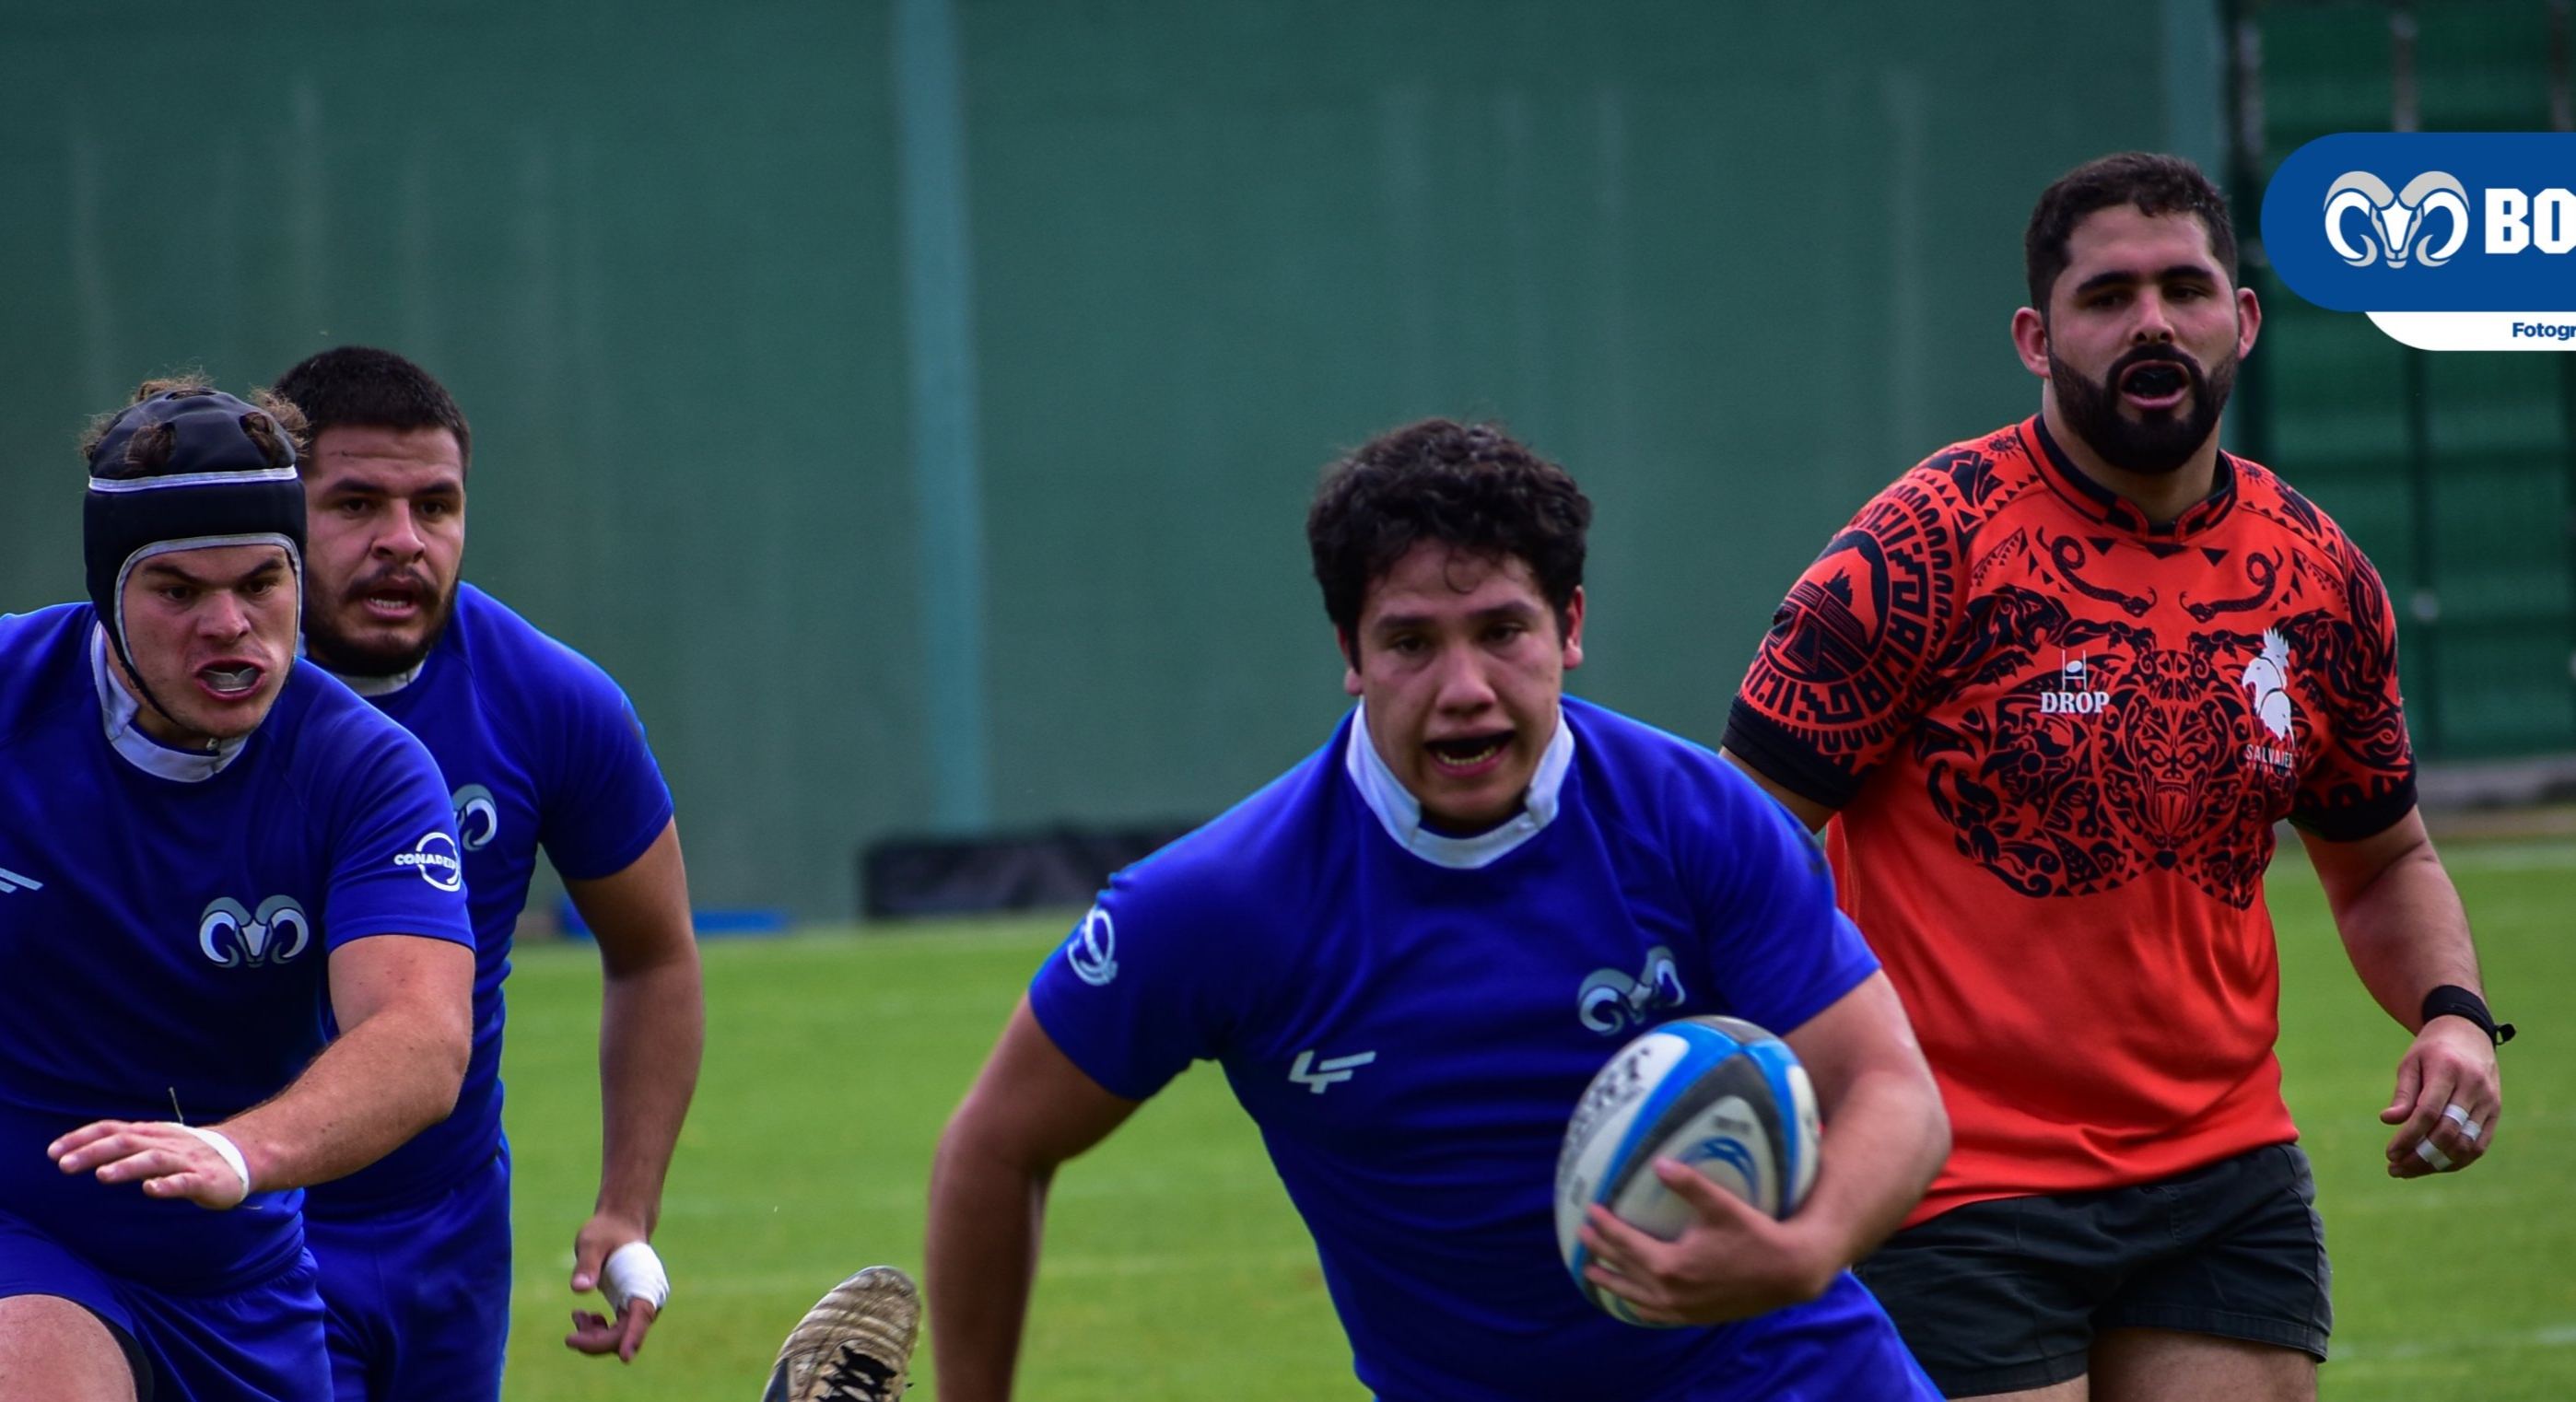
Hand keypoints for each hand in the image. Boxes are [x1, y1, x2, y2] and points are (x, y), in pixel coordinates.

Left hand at [47, 1120, 248, 1208]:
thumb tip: (76, 1152)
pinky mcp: (205, 1179)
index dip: (82, 1138)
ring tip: (104, 1175)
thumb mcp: (154, 1144)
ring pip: (154, 1159)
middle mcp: (165, 1143)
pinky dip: (168, 1184)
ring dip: (128, 1166)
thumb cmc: (189, 1154)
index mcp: (150, 1134)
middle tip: (64, 1165)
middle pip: (127, 1142)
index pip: (111, 1129)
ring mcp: (186, 1160)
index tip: (52, 1152)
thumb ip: (123, 1147)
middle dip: (94, 1152)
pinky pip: (185, 1181)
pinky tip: (151, 1189)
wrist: (244, 1157)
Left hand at [566, 1212, 659, 1360]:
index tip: (625, 1357)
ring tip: (576, 1316)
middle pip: (626, 1334)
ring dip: (595, 1337)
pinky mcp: (629, 1309)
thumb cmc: (607, 1231)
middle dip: (597, 1342)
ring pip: (619, 1337)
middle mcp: (647, 1300)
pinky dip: (596, 1331)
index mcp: (644, 1283)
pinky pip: (615, 1332)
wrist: (619, 1225)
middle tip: (569, 1338)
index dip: (633, 1337)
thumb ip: (587, 1265)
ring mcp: (639, 1306)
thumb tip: (579, 1289)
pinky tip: (582, 1316)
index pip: (641, 1316)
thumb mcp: (593, 1243)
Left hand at [1576, 1159, 1836, 1324]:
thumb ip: (1689, 1184)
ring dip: (1613, 1284)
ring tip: (1592, 1273)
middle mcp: (1670, 1292)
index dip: (1606, 1227)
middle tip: (1581, 1237)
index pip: (1626, 1244)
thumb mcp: (1721, 1206)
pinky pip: (1656, 1314)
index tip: (1590, 1211)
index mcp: (1670, 1266)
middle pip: (1624, 1270)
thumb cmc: (1755, 1235)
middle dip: (1600, 1252)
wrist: (1788, 1273)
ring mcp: (1682, 1309)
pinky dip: (1638, 1305)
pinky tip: (1633, 1301)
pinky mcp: (1695, 1317)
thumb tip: (1658, 1162)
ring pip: (1635, 1297)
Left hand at [2381, 1015, 2500, 1178]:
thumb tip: (2388, 1120)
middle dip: (2420, 1156)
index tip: (2389, 1153)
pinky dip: (2457, 1161)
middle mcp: (2473, 1087)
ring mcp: (2488, 1101)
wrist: (2469, 1034)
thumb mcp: (2411, 1063)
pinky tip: (2433, 1166)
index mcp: (2448, 1070)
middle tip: (2394, 1168)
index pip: (2428, 1113)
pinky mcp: (2495, 1112)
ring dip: (2437, 1164)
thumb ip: (2403, 1093)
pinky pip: (2478, 1145)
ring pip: (2465, 1144)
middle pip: (2448, 1132)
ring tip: (2409, 1170)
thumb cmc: (2432, 1051)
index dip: (2409, 1137)